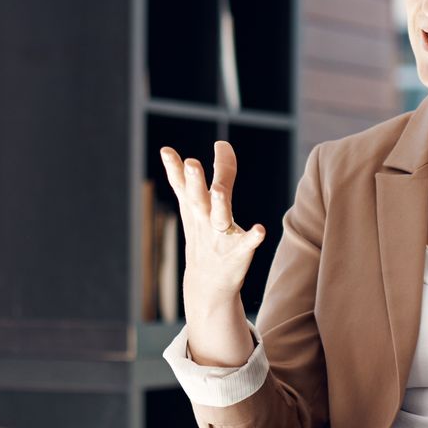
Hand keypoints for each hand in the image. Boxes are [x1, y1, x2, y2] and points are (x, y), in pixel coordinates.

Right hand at [159, 141, 266, 306]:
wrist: (208, 285)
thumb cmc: (205, 237)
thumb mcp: (199, 208)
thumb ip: (212, 174)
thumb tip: (221, 142)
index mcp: (194, 208)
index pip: (182, 185)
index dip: (175, 167)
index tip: (166, 151)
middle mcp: (204, 220)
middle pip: (197, 198)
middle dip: (194, 181)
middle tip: (191, 163)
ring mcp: (220, 236)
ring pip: (219, 217)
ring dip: (219, 203)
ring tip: (219, 191)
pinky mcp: (238, 252)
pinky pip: (247, 243)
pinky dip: (252, 237)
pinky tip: (260, 229)